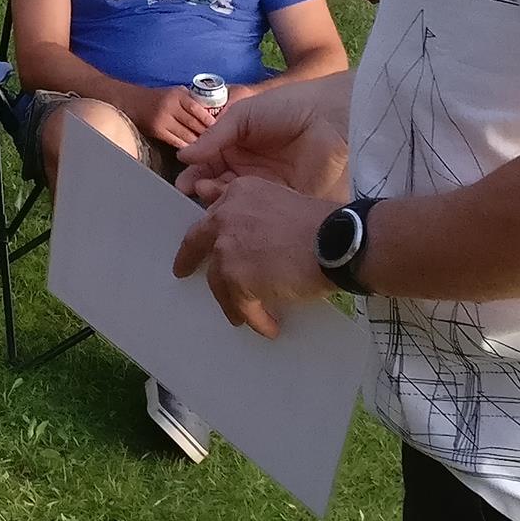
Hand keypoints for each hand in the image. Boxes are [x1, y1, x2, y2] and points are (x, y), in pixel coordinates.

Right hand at [138, 83, 219, 150]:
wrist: (132, 101)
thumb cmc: (158, 97)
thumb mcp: (175, 92)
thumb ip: (191, 100)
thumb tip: (212, 111)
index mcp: (177, 95)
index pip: (198, 109)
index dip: (209, 120)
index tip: (219, 128)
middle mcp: (170, 106)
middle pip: (193, 123)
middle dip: (206, 133)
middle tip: (218, 141)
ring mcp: (163, 119)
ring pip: (186, 134)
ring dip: (198, 142)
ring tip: (208, 147)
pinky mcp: (157, 131)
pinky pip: (176, 141)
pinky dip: (186, 146)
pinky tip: (193, 151)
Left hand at [171, 172, 341, 336]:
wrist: (337, 242)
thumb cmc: (324, 225)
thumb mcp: (284, 203)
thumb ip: (260, 216)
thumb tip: (253, 244)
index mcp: (240, 193)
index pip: (215, 215)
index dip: (212, 232)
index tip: (206, 243)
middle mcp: (226, 216)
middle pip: (197, 242)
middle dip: (188, 258)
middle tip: (182, 271)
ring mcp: (227, 248)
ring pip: (219, 281)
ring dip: (233, 300)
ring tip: (242, 315)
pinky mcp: (235, 278)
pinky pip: (239, 305)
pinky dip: (253, 318)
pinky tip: (267, 326)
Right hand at [174, 84, 352, 209]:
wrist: (334, 118)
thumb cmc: (289, 106)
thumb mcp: (244, 114)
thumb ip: (214, 136)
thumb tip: (183, 157)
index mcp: (240, 142)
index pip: (210, 161)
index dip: (196, 171)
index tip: (183, 182)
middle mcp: (251, 165)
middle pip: (218, 182)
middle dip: (202, 188)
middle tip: (190, 193)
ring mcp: (267, 183)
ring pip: (234, 198)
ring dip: (217, 199)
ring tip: (205, 196)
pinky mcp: (284, 199)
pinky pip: (258, 208)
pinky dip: (240, 210)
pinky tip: (227, 207)